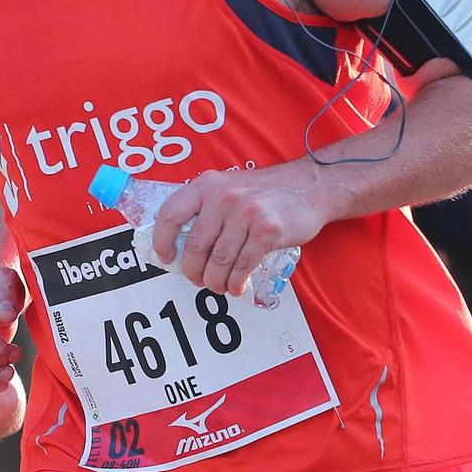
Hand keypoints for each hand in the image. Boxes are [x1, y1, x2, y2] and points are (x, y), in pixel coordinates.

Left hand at [152, 167, 327, 297]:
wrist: (309, 186)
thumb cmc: (264, 192)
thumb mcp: (228, 187)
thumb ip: (205, 208)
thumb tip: (180, 245)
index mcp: (206, 185)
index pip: (170, 215)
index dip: (162, 242)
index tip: (167, 259)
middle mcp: (224, 196)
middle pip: (195, 246)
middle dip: (193, 272)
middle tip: (198, 280)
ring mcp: (246, 213)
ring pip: (218, 261)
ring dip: (215, 282)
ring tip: (218, 286)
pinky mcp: (267, 230)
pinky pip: (242, 266)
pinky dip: (235, 282)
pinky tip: (236, 286)